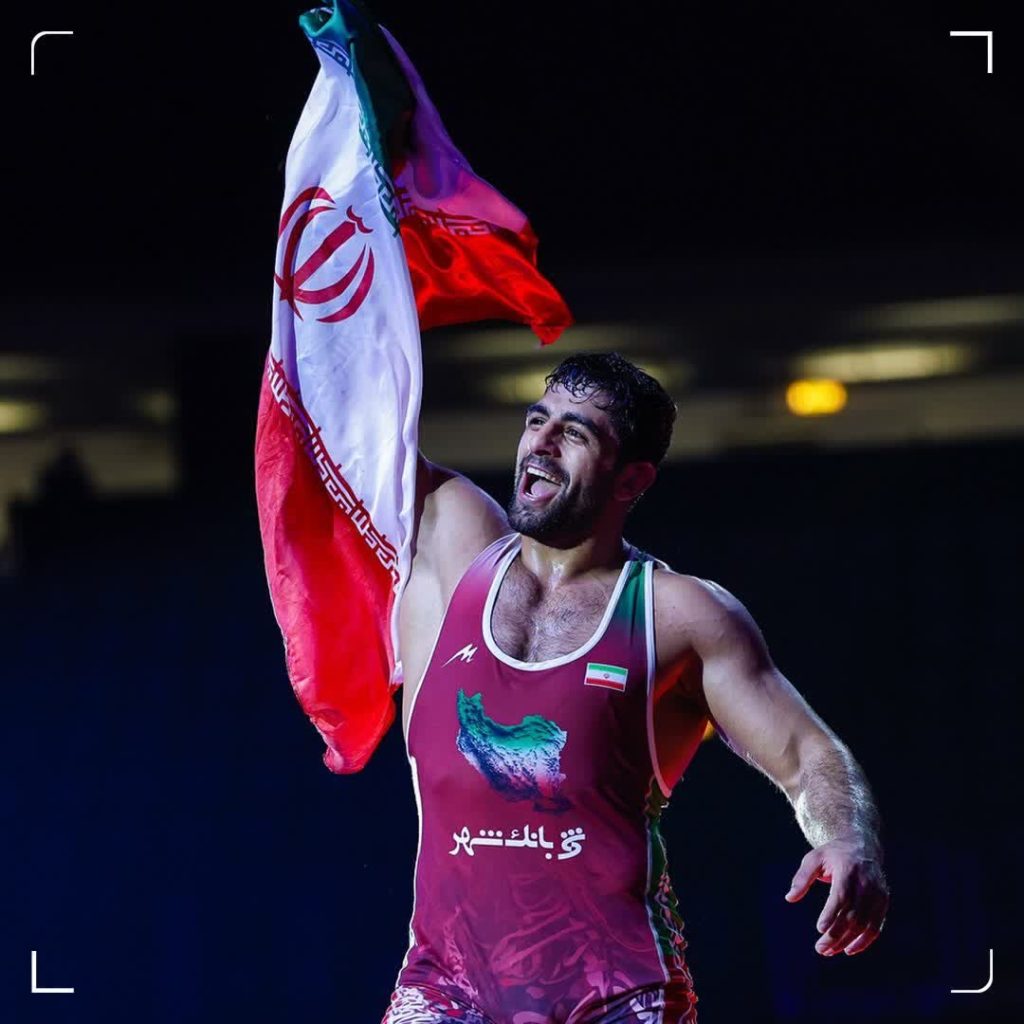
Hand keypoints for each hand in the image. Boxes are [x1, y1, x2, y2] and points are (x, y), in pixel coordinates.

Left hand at [785, 838, 888, 955]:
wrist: (862, 845)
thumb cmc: (833, 854)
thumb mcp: (814, 858)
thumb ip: (802, 878)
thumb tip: (789, 898)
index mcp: (848, 869)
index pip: (841, 896)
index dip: (832, 914)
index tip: (819, 929)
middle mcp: (866, 883)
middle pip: (853, 915)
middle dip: (836, 934)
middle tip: (820, 948)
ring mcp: (877, 893)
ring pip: (865, 924)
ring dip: (848, 941)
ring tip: (830, 951)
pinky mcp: (883, 902)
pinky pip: (876, 926)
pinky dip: (864, 941)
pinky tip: (849, 949)